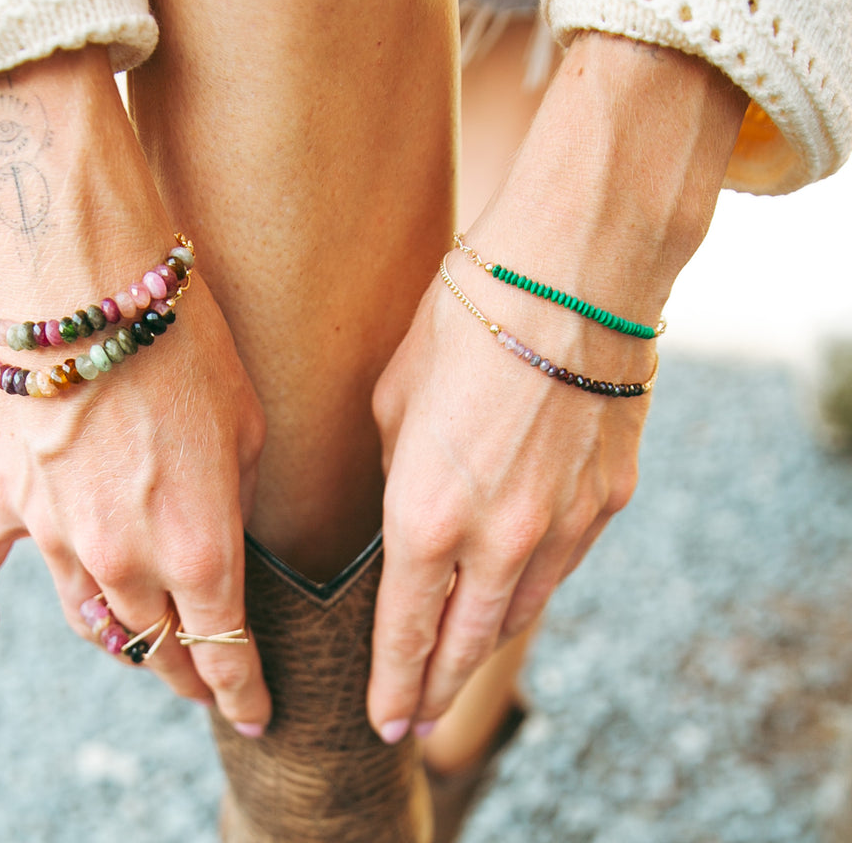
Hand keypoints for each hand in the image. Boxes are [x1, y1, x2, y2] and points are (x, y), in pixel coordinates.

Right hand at [0, 48, 271, 734]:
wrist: (88, 282)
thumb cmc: (186, 345)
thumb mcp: (247, 425)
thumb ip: (234, 500)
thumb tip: (221, 535)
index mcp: (201, 548)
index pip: (224, 651)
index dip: (242, 692)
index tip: (255, 715)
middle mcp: (126, 559)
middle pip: (157, 644)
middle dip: (188, 670)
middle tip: (207, 680)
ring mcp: (57, 537)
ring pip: (90, 619)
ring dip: (121, 640)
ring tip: (144, 648)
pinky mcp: (8, 498)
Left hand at [366, 33, 746, 740]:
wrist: (570, 276)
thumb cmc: (462, 322)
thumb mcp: (395, 398)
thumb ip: (398, 471)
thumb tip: (408, 504)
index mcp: (428, 516)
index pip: (406, 630)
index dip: (394, 682)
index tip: (385, 718)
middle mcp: (500, 540)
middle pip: (467, 644)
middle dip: (436, 689)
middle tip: (415, 718)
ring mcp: (565, 527)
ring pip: (521, 615)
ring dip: (484, 648)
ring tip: (459, 669)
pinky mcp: (610, 502)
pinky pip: (563, 568)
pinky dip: (532, 592)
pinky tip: (514, 595)